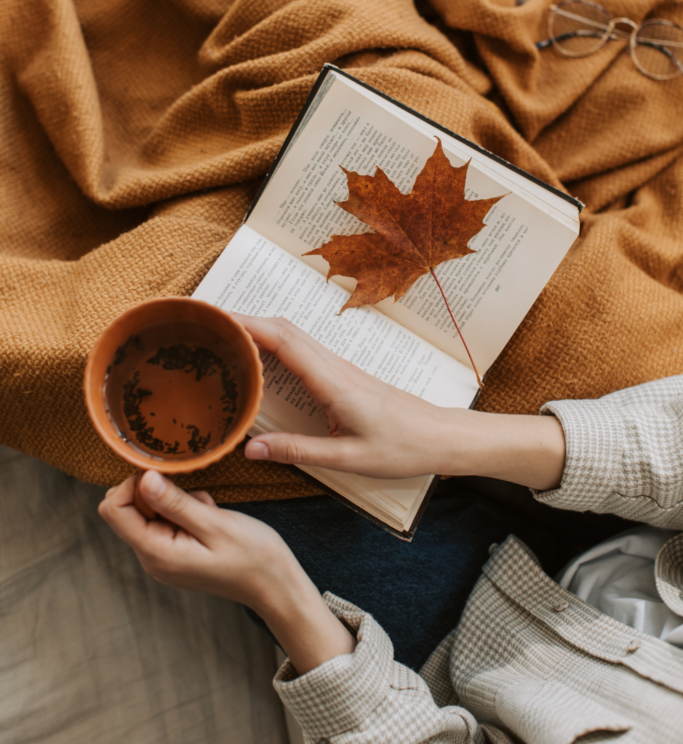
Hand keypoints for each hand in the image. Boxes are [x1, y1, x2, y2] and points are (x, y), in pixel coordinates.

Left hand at [99, 471, 354, 673]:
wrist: (276, 586)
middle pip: (127, 510)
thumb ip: (175, 503)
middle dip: (154, 491)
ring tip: (207, 509)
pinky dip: (185, 510)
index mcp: (157, 553)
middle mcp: (153, 558)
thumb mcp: (215, 524)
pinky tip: (210, 517)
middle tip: (190, 491)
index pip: (113, 510)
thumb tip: (142, 478)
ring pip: (149, 512)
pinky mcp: (177, 553)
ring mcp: (164, 557)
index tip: (163, 472)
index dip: (130, 484)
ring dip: (174, 500)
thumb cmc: (253, 556)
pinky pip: (167, 520)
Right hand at [236, 315, 565, 489]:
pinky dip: (274, 343)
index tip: (215, 319)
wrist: (441, 436)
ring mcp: (338, 367)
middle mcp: (333, 366)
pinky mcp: (341, 374)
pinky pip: (300, 349)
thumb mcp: (348, 458)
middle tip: (205, 324)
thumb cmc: (402, 447)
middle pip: (282, 328)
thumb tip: (251, 448)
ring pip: (291, 335)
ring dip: (257, 328)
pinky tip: (259, 358)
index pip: (282, 340)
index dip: (247, 325)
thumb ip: (298, 451)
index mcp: (331, 380)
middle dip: (243, 320)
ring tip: (222, 336)